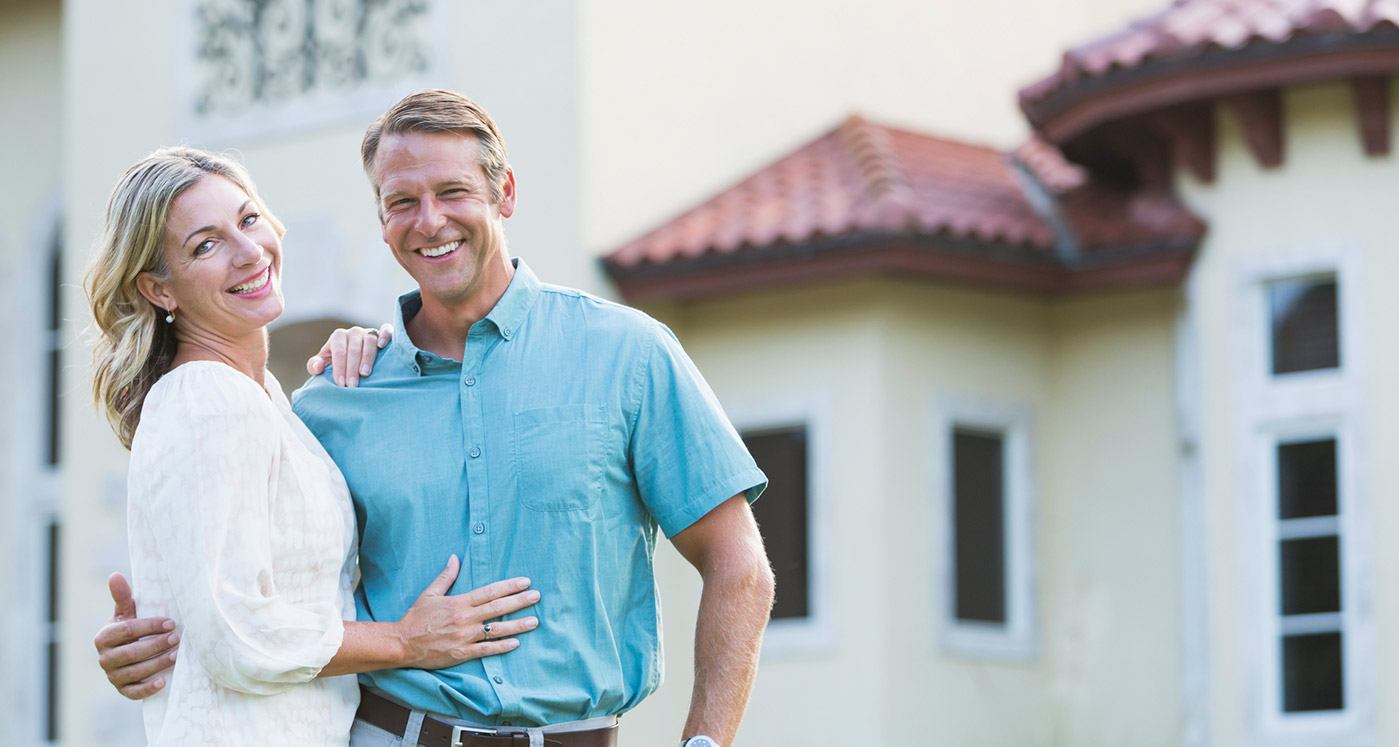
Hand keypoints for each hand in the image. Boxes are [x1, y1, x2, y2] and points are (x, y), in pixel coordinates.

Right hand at [93, 572, 179, 699]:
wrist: (131, 652)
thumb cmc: (132, 628)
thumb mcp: (127, 613)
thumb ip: (123, 597)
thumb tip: (115, 575)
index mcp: (103, 637)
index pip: (126, 630)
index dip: (149, 626)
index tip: (170, 622)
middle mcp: (104, 658)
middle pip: (131, 652)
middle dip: (156, 644)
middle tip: (177, 637)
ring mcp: (112, 676)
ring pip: (135, 672)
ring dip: (158, 663)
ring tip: (177, 654)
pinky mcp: (122, 690)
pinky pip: (133, 693)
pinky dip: (148, 689)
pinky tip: (163, 681)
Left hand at [306, 323, 392, 387]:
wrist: (356, 356)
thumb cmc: (339, 362)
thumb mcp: (325, 364)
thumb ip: (315, 365)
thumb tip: (317, 367)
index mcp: (338, 337)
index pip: (338, 351)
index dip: (339, 367)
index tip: (341, 383)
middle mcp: (354, 332)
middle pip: (353, 348)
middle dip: (352, 368)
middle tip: (352, 385)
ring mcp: (369, 332)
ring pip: (369, 341)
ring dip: (367, 357)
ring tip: (364, 374)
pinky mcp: (383, 333)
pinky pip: (386, 330)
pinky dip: (385, 336)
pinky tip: (382, 346)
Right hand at [396, 556, 540, 668]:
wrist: (402, 644)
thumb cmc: (416, 618)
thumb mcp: (429, 594)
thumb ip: (445, 577)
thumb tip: (455, 557)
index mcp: (458, 603)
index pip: (489, 592)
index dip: (509, 586)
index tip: (525, 582)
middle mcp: (464, 619)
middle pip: (497, 608)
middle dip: (519, 602)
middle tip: (537, 596)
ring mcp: (464, 637)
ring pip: (496, 629)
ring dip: (517, 625)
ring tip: (534, 621)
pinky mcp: (462, 653)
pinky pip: (486, 649)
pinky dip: (502, 646)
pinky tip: (516, 643)